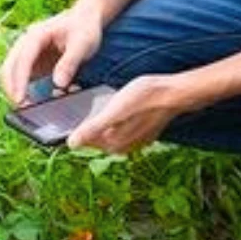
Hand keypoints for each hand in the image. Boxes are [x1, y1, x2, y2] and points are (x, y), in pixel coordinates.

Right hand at [0, 6, 103, 104]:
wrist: (85, 19)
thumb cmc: (84, 29)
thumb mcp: (82, 44)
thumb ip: (70, 63)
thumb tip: (58, 84)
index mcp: (36, 35)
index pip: (22, 59)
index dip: (19, 81)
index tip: (20, 99)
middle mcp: (26, 44)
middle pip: (9, 67)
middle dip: (11, 89)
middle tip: (22, 109)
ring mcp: (27, 54)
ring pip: (11, 74)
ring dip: (14, 91)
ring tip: (27, 108)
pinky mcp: (32, 63)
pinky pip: (22, 79)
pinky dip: (24, 90)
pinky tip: (35, 101)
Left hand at [67, 75, 187, 153]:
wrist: (175, 93)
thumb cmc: (145, 97)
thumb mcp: (115, 110)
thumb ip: (93, 128)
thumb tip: (72, 144)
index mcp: (113, 143)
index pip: (84, 141)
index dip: (73, 127)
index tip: (65, 111)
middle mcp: (123, 146)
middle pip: (96, 137)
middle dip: (86, 124)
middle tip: (77, 103)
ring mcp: (135, 140)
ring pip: (109, 132)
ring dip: (100, 121)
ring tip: (95, 104)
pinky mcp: (144, 131)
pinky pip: (122, 128)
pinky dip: (115, 120)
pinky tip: (116, 107)